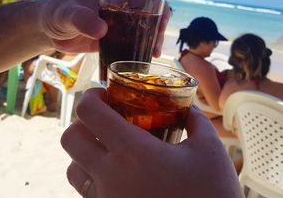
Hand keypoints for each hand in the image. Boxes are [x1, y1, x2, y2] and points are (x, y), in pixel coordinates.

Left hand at [39, 0, 169, 54]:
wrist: (47, 29)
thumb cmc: (57, 14)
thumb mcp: (68, 16)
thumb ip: (82, 20)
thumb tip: (103, 30)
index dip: (161, 8)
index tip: (160, 26)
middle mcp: (121, 9)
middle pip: (151, 16)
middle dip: (158, 31)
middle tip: (156, 49)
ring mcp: (118, 26)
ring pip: (144, 32)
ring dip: (151, 43)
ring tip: (151, 58)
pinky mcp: (112, 41)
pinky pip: (130, 45)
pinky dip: (137, 54)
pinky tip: (138, 65)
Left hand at [61, 88, 242, 197]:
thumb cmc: (213, 194)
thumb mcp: (210, 149)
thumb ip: (196, 121)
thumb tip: (188, 109)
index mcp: (132, 152)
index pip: (89, 112)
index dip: (91, 96)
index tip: (105, 94)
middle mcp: (110, 176)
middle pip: (69, 138)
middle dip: (82, 123)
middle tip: (105, 121)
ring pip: (72, 169)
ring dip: (84, 154)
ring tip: (109, 151)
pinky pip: (86, 194)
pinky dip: (94, 180)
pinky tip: (119, 178)